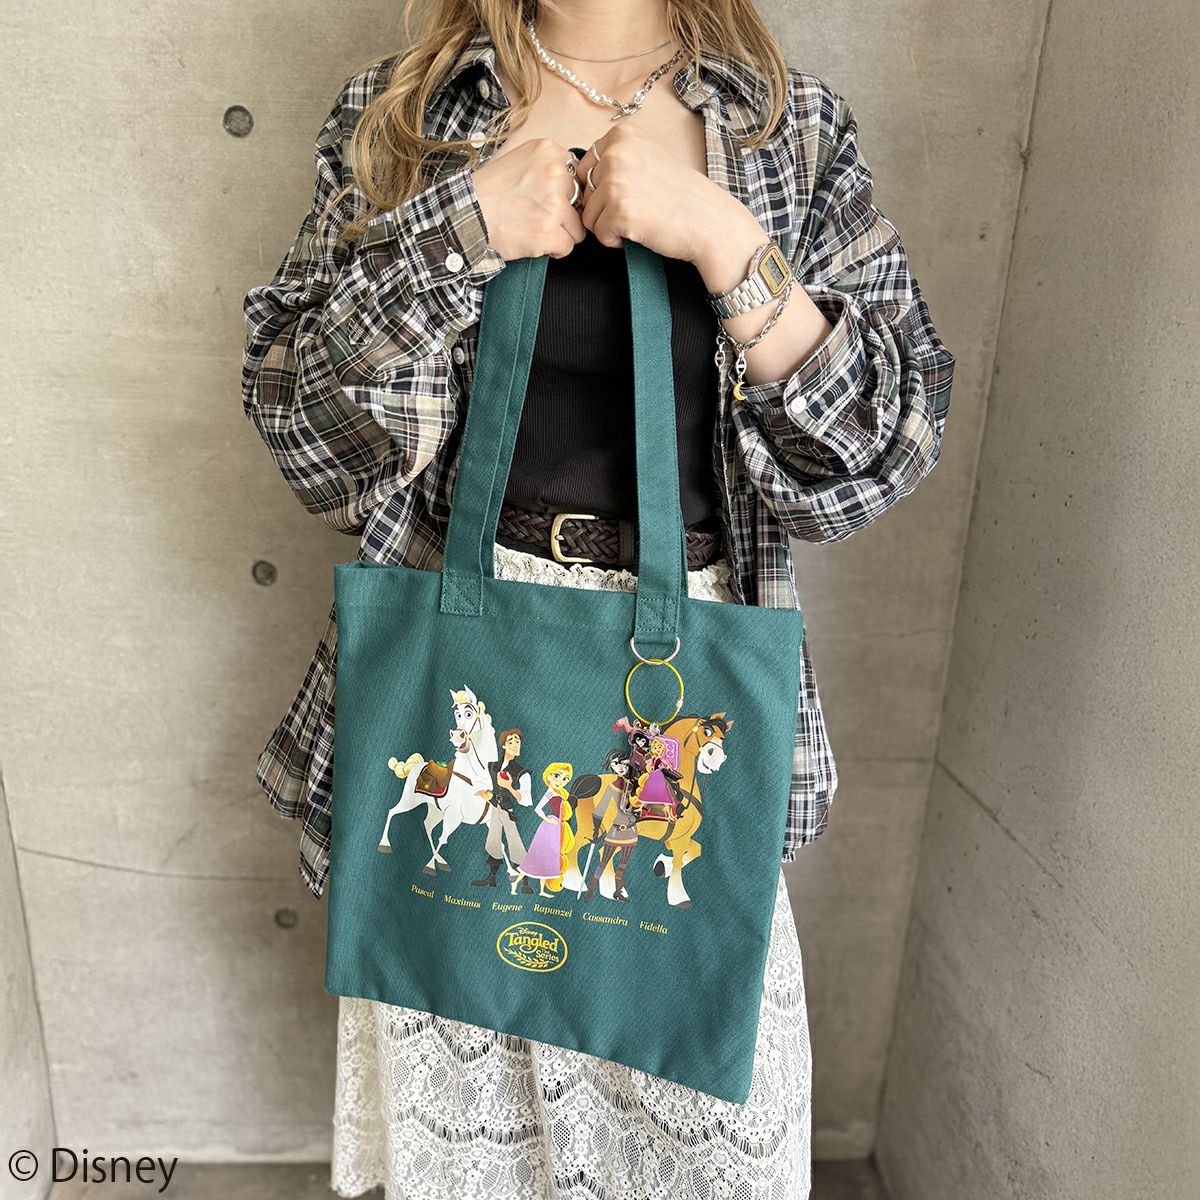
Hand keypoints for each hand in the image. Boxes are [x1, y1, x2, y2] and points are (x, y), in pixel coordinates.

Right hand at [471, 138, 586, 260]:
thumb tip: (575, 185)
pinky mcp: (550, 230)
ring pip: (577, 227)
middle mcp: (555, 173)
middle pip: (580, 203)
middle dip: (563, 215)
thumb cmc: (488, 192)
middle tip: (535, 216)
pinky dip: (553, 249)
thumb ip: (548, 168)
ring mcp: (554, 203)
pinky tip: (532, 240)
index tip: (545, 200)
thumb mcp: (519, 162)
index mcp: (548, 151)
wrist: (466, 215)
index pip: (576, 177)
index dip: (565, 194)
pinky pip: (568, 246)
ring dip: (559, 233)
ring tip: (533, 229)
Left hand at [573, 122, 749, 266]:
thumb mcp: (646, 158)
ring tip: (639, 220)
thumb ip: (615, 159)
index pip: (586, 167)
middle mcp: (615, 152)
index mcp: (621, 135)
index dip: (602, 189)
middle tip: (636, 209)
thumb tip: (576, 176)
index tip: (631, 193)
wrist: (708, 221)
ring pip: (588, 215)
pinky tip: (639, 232)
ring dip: (608, 225)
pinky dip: (615, 240)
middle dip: (602, 207)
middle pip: (583, 191)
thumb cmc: (678, 195)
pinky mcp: (618, 210)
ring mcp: (616, 181)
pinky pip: (598, 234)